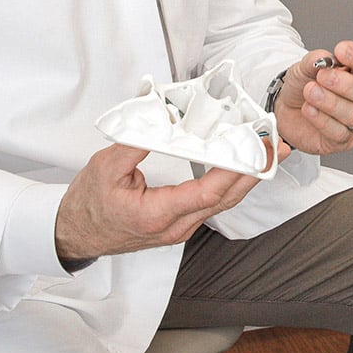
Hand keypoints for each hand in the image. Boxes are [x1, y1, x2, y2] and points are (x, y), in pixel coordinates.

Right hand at [54, 143, 265, 263]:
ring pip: (222, 203)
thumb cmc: (88, 205)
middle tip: (277, 146)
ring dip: (248, 177)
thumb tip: (163, 118)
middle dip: (254, 172)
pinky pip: (213, 203)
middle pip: (224, 199)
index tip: (251, 150)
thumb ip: (137, 143)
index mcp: (156, 215)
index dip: (233, 171)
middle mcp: (174, 227)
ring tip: (270, 152)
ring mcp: (180, 227)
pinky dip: (232, 182)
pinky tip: (244, 166)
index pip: (206, 194)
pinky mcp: (180, 222)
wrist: (76, 233)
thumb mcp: (105, 167)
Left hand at [274, 42, 352, 154]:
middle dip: (346, 85)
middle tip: (323, 76)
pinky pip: (339, 133)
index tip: (340, 50)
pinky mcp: (344, 141)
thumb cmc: (306, 85)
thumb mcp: (307, 66)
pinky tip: (309, 108)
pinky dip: (321, 119)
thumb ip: (316, 60)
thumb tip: (325, 59)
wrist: (287, 108)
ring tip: (310, 91)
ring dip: (330, 102)